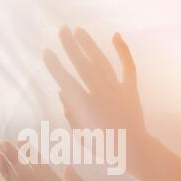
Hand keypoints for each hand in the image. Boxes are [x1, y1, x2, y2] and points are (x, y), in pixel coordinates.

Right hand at [44, 27, 148, 170]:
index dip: (55, 66)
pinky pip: (127, 67)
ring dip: (90, 45)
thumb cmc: (104, 146)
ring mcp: (116, 90)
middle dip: (71, 47)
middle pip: (82, 65)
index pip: (66, 81)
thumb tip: (62, 93)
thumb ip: (70, 113)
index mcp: (85, 106)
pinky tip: (116, 36)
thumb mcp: (81, 134)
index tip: (47, 53)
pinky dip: (123, 51)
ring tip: (79, 30)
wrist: (133, 150)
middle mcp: (100, 94)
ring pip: (101, 62)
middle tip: (62, 30)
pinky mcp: (130, 89)